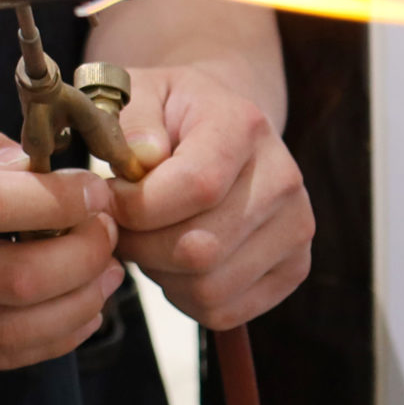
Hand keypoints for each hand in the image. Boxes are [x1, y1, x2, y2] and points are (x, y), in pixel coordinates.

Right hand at [0, 89, 122, 370]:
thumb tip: (38, 171)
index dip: (57, 202)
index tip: (96, 191)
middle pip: (10, 281)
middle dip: (81, 257)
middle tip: (109, 230)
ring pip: (9, 331)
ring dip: (76, 306)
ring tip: (106, 272)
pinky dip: (51, 338)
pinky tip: (79, 307)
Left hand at [109, 64, 311, 327]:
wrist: (221, 126)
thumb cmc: (169, 114)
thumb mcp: (141, 93)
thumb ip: (132, 120)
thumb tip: (144, 156)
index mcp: (244, 124)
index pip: (197, 186)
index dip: (138, 205)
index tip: (108, 197)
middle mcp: (282, 178)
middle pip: (201, 247)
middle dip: (141, 245)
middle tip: (119, 226)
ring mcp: (295, 227)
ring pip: (209, 287)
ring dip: (159, 273)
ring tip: (147, 239)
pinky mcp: (294, 268)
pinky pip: (225, 311)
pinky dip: (183, 297)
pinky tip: (172, 261)